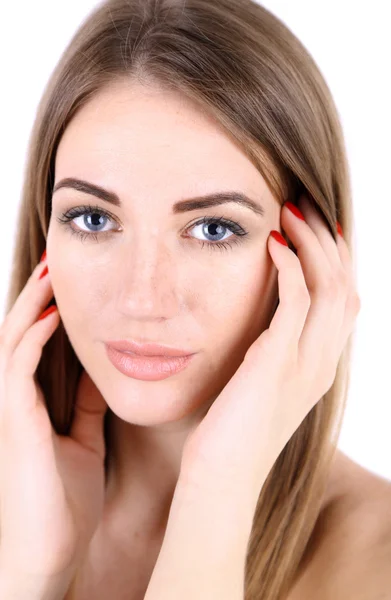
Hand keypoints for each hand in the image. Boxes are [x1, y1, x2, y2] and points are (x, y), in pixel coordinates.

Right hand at [0, 255, 107, 581]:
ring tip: (51, 273)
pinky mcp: (15, 423)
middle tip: (58, 263)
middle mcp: (16, 400)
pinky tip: (53, 315)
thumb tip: (103, 375)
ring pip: (11, 341)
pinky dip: (33, 338)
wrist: (50, 554)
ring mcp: (11, 410)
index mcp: (33, 404)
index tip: (71, 283)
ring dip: (30, 305)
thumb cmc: (64, 502)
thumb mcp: (84, 441)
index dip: (49, 311)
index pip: (35, 345)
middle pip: (19, 333)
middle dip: (36, 297)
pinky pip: (17, 368)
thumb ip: (88, 407)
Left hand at [179, 194, 360, 502]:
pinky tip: (272, 244)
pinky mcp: (277, 364)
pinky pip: (297, 302)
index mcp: (319, 366)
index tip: (316, 228)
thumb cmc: (230, 431)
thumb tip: (262, 319)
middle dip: (329, 241)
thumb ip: (269, 351)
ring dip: (313, 244)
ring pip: (331, 287)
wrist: (221, 477)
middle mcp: (322, 363)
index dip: (336, 260)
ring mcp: (306, 364)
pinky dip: (290, 267)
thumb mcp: (258, 384)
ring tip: (291, 212)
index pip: (344, 300)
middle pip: (346, 286)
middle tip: (307, 207)